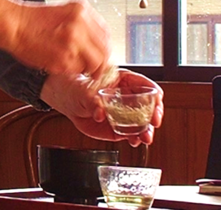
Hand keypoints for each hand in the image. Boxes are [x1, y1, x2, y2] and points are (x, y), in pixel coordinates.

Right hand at [11, 0, 111, 77]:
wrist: (12, 23)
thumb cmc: (33, 20)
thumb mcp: (64, 13)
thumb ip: (84, 25)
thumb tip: (98, 45)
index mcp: (81, 10)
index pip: (106, 35)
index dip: (103, 48)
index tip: (97, 54)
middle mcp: (80, 24)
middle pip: (104, 51)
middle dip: (99, 62)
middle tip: (89, 66)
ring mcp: (73, 41)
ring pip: (95, 64)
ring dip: (86, 68)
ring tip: (71, 63)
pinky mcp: (64, 58)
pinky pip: (77, 71)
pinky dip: (71, 71)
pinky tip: (58, 61)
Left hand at [40, 70, 163, 145]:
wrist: (67, 100)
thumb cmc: (75, 87)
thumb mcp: (82, 91)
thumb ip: (92, 100)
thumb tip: (100, 111)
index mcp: (122, 81)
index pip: (145, 85)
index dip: (154, 95)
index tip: (155, 104)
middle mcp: (127, 97)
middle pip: (150, 105)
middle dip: (155, 115)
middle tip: (153, 123)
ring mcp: (125, 113)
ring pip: (143, 122)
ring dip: (146, 130)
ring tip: (144, 138)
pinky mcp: (120, 126)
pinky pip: (132, 133)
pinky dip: (135, 138)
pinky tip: (134, 141)